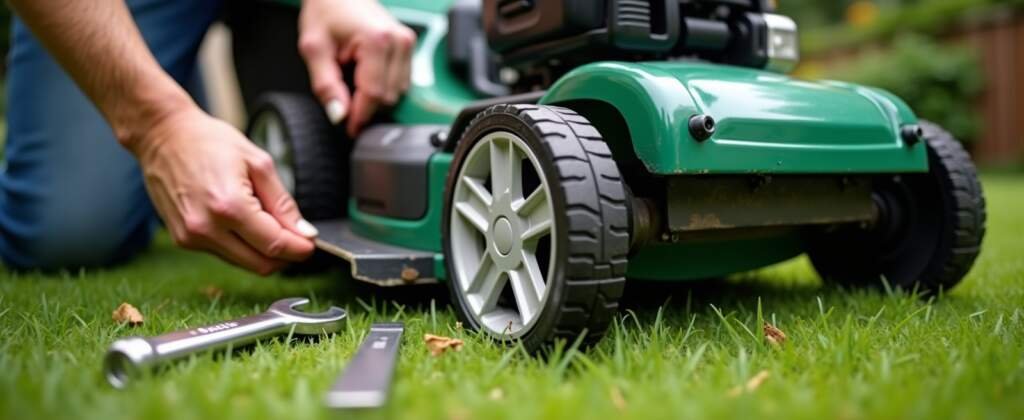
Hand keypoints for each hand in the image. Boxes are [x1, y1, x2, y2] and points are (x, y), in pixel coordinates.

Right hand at [129, 108, 317, 274]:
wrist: (162, 136)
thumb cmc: (209, 142)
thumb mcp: (258, 163)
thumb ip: (283, 203)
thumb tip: (304, 233)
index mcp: (229, 206)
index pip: (275, 245)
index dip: (300, 249)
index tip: (312, 244)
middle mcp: (207, 228)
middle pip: (261, 264)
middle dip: (285, 256)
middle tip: (297, 238)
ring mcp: (192, 237)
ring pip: (243, 263)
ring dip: (263, 251)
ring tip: (267, 222)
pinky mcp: (183, 240)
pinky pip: (224, 254)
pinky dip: (241, 245)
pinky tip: (243, 222)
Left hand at [298, 0, 416, 136]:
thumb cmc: (326, 11)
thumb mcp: (314, 49)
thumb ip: (325, 85)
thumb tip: (338, 115)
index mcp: (377, 41)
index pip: (373, 94)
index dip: (360, 116)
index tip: (349, 128)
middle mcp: (399, 42)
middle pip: (387, 97)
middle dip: (365, 105)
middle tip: (342, 96)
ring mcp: (407, 44)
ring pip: (397, 93)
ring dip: (375, 97)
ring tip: (353, 79)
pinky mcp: (409, 47)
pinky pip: (401, 82)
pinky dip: (383, 87)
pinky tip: (366, 75)